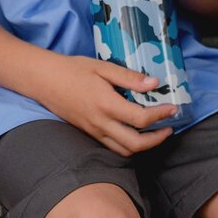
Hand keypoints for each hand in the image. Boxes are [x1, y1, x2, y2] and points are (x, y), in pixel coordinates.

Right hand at [33, 55, 177, 156]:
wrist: (44, 80)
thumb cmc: (72, 70)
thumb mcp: (102, 67)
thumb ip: (129, 77)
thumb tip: (154, 83)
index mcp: (106, 104)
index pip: (141, 118)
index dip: (161, 115)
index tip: (173, 108)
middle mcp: (101, 123)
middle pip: (135, 144)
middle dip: (156, 139)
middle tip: (169, 128)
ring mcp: (94, 131)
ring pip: (124, 150)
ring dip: (143, 146)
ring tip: (155, 133)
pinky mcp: (89, 134)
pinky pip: (112, 147)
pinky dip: (128, 145)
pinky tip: (135, 133)